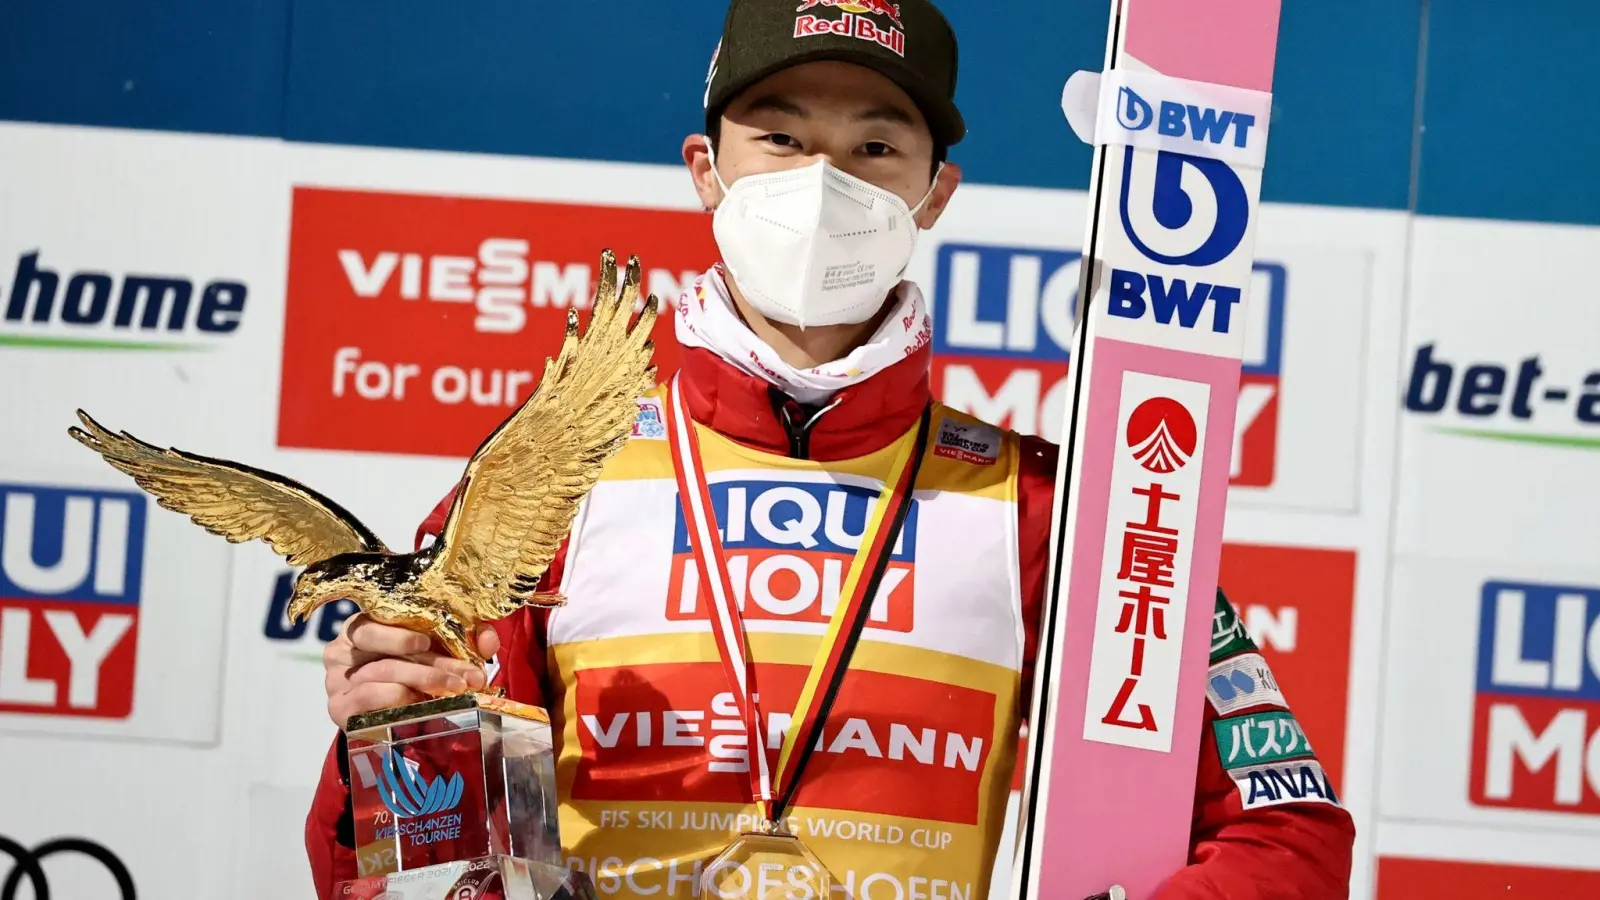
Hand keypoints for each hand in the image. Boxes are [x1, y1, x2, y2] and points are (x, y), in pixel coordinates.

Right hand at [323, 614, 501, 728]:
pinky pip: (364, 699)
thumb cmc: (413, 671)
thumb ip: (465, 640)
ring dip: (422, 681)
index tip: (428, 642)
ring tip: (453, 690)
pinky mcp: (338, 708)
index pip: (377, 618)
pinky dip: (394, 699)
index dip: (402, 631)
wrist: (387, 715)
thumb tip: (487, 640)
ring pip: (380, 672)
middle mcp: (343, 647)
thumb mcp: (438, 650)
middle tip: (464, 677)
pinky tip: (416, 701)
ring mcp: (336, 679)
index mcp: (364, 622)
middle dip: (430, 663)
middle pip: (382, 647)